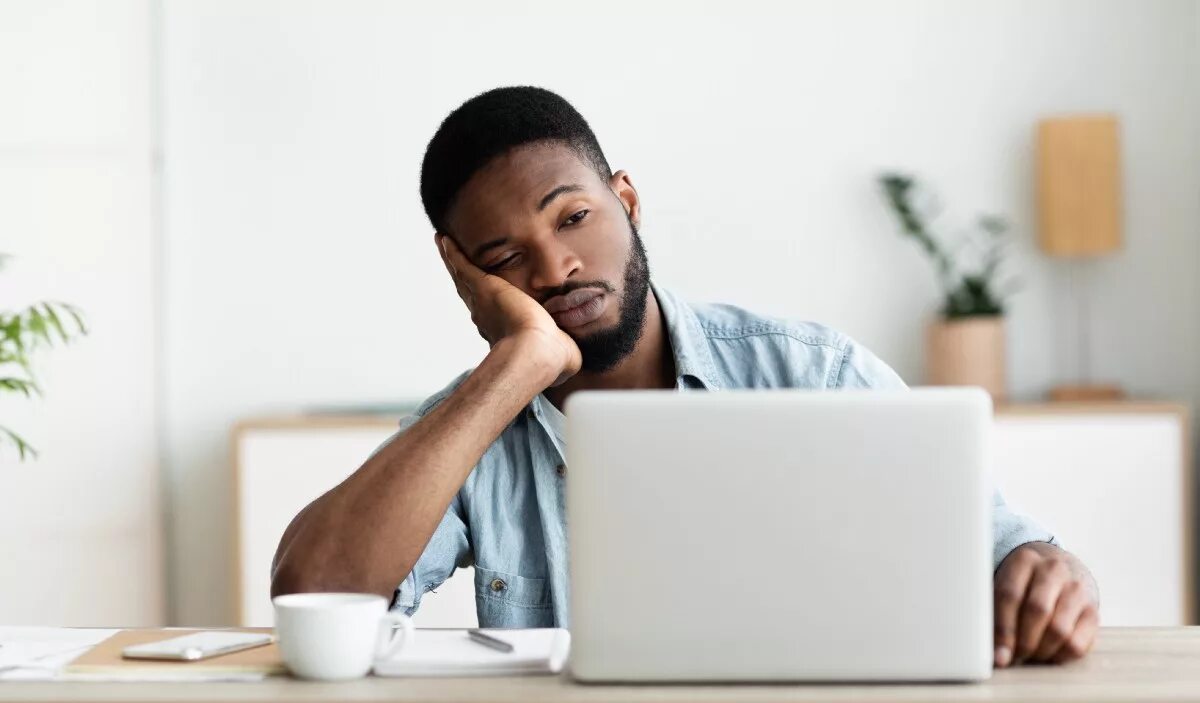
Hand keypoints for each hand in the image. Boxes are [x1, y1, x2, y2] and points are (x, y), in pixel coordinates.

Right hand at [437, 234, 580, 385]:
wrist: (537, 352)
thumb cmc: (550, 359)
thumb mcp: (559, 350)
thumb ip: (563, 349)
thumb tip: (572, 356)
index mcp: (504, 331)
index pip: (492, 314)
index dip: (486, 305)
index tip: (482, 299)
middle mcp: (486, 317)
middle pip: (470, 293)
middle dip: (462, 279)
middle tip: (453, 266)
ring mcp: (482, 302)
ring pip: (463, 277)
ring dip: (453, 262)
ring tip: (443, 245)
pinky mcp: (483, 287)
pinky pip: (463, 265)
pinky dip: (452, 253)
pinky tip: (444, 239)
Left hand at [993, 542, 1097, 667]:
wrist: (1061, 570)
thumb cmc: (1023, 585)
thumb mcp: (1005, 585)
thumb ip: (993, 611)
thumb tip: (993, 651)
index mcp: (1024, 559)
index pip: (1009, 595)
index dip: (1002, 629)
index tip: (998, 655)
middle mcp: (1053, 569)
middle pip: (1037, 611)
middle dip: (1023, 642)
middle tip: (1014, 657)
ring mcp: (1077, 589)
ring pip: (1059, 630)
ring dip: (1041, 651)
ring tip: (1029, 656)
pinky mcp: (1093, 610)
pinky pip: (1078, 644)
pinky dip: (1060, 656)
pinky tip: (1049, 654)